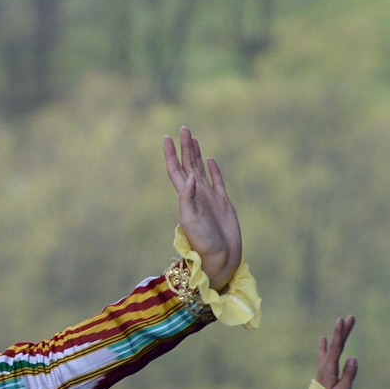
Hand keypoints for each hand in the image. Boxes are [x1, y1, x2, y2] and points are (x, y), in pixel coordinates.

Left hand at [164, 127, 241, 289]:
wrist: (219, 260)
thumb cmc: (202, 243)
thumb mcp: (191, 220)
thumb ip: (188, 198)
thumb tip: (189, 175)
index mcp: (186, 197)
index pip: (176, 170)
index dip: (171, 154)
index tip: (166, 137)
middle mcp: (196, 195)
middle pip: (188, 165)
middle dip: (185, 147)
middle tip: (183, 128)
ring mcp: (209, 198)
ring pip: (201, 170)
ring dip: (196, 154)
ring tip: (192, 138)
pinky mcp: (223, 203)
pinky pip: (217, 181)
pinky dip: (213, 169)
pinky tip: (210, 159)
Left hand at [316, 315, 357, 388]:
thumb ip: (348, 375)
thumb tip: (353, 358)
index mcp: (329, 372)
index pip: (335, 349)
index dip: (340, 334)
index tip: (343, 320)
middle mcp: (324, 370)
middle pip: (333, 347)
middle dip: (341, 332)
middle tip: (348, 317)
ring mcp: (323, 374)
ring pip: (329, 352)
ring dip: (334, 339)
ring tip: (335, 326)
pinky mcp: (324, 378)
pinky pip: (325, 359)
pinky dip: (325, 349)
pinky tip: (323, 345)